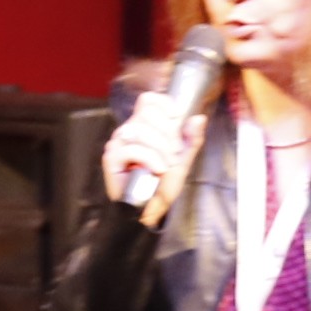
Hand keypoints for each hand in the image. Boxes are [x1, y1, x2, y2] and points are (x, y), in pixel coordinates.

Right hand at [102, 85, 208, 217]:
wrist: (150, 209)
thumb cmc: (162, 185)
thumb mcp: (183, 159)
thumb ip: (192, 138)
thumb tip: (199, 118)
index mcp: (145, 125)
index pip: (150, 100)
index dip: (165, 106)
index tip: (177, 123)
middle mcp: (129, 130)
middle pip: (147, 113)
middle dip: (167, 134)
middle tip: (174, 154)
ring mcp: (118, 143)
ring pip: (140, 130)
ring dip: (160, 149)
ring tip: (166, 166)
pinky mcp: (111, 157)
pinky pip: (132, 149)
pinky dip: (150, 160)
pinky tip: (156, 170)